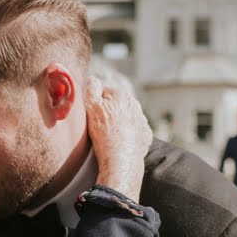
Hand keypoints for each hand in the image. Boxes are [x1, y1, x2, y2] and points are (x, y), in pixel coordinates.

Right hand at [84, 77, 152, 200]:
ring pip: (126, 118)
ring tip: (108, 136)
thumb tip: (93, 79)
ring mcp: (142, 121)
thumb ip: (91, 89)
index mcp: (121, 95)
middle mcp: (135, 105)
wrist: (120, 158)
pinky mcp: (145, 135)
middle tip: (98, 126)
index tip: (91, 115)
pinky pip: (134, 131)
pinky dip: (128, 135)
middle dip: (108, 112)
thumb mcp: (91, 107)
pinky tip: (119, 142)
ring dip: (118, 123)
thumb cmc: (104, 132)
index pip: (103, 92)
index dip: (94, 103)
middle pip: (116, 105)